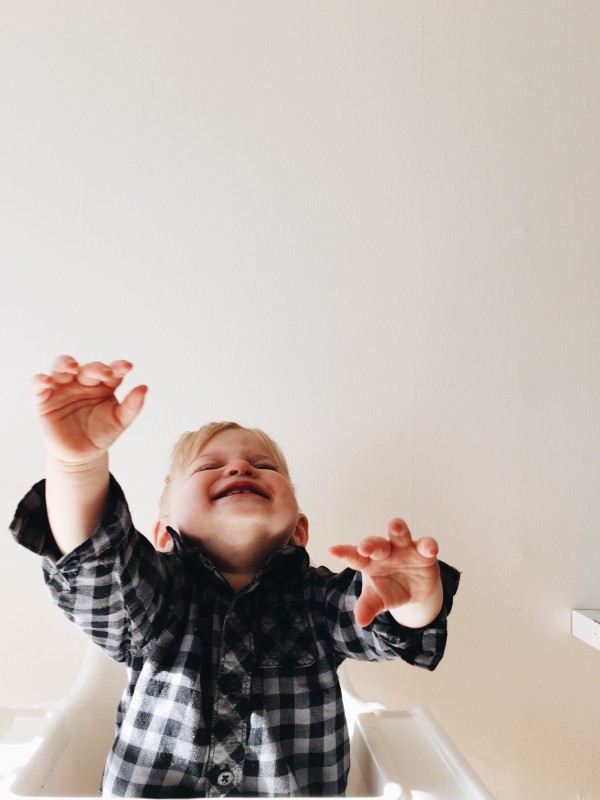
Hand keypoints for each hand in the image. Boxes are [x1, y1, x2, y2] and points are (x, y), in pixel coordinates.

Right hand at [32, 355, 146, 464]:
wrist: (82, 455)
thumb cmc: (101, 433)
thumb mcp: (120, 421)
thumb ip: (132, 406)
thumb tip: (144, 387)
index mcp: (103, 384)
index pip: (111, 371)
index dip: (118, 367)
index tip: (127, 367)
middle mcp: (83, 382)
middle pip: (88, 368)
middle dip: (96, 368)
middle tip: (105, 373)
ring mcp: (63, 388)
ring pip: (61, 367)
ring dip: (65, 363)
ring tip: (72, 367)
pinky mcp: (44, 399)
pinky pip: (38, 385)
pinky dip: (40, 381)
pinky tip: (47, 382)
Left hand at [329, 519, 442, 627]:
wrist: (415, 591)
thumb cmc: (389, 589)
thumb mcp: (377, 600)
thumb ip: (367, 607)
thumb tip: (360, 621)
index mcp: (369, 562)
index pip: (354, 557)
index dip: (344, 553)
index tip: (332, 551)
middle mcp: (385, 552)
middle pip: (377, 545)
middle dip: (371, 544)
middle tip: (364, 548)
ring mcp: (404, 550)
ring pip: (400, 535)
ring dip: (398, 530)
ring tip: (395, 525)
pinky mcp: (423, 554)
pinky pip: (426, 546)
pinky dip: (428, 545)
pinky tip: (430, 548)